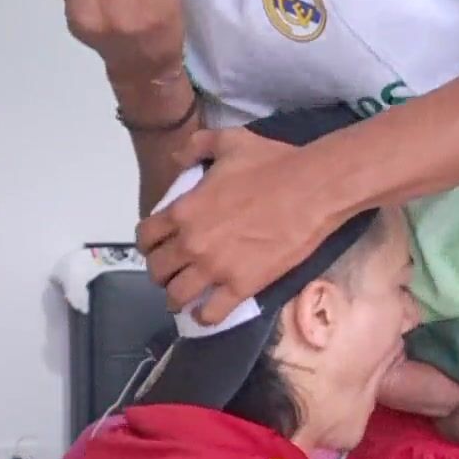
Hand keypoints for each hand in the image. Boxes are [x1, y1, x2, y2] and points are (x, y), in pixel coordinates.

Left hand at [136, 127, 327, 324]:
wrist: (313, 189)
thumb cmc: (273, 163)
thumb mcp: (229, 141)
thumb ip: (196, 146)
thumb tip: (176, 158)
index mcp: (184, 210)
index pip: (145, 236)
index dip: (149, 242)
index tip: (159, 245)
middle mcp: (192, 243)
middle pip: (157, 270)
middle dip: (161, 272)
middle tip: (174, 271)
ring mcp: (215, 268)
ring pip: (176, 296)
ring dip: (176, 298)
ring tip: (185, 297)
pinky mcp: (242, 286)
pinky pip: (211, 314)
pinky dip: (203, 317)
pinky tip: (205, 314)